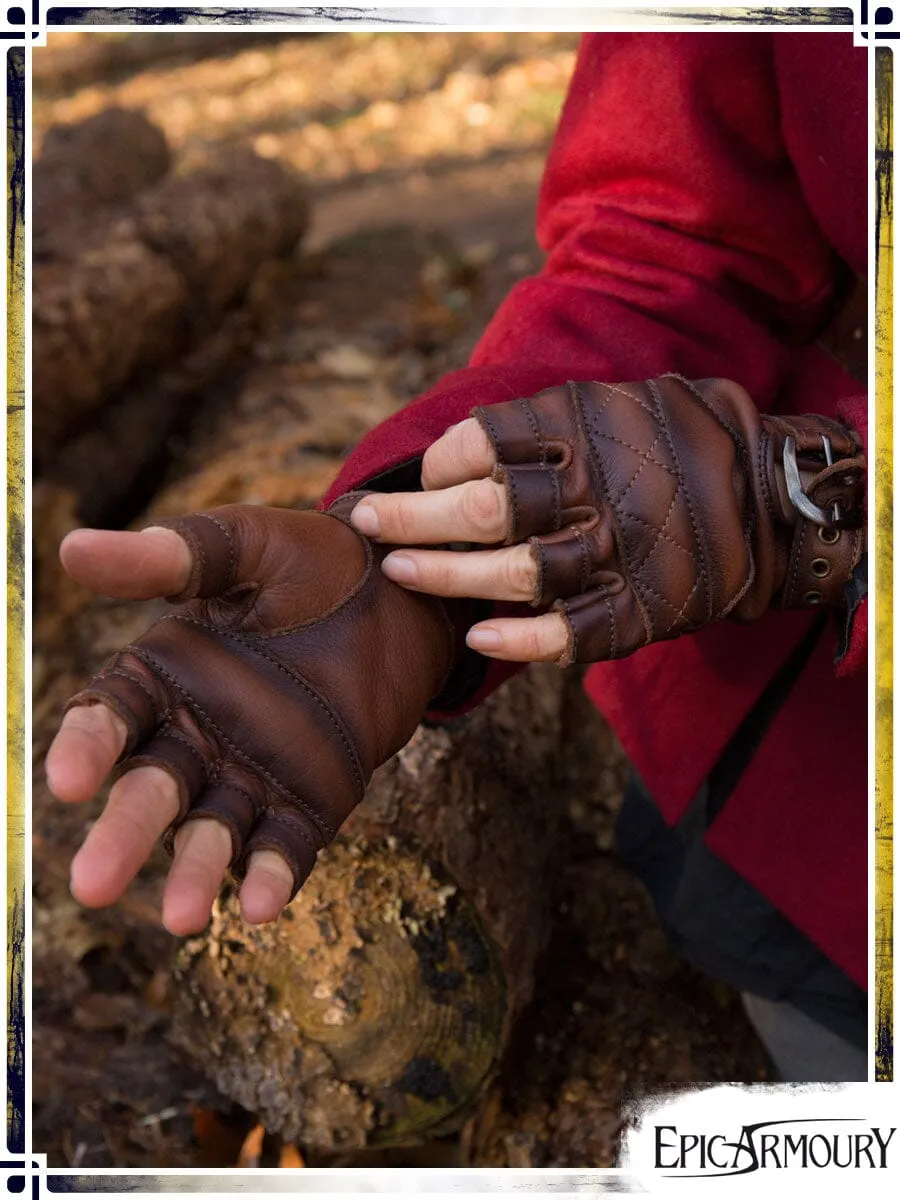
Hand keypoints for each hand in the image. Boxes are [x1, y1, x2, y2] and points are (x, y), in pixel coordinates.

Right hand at [46, 503, 452, 934]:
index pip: (111, 717)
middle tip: (92, 885)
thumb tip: (73, 546)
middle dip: (125, 834)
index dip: (86, 748)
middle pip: (152, 790)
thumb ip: (172, 556)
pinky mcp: (312, 798)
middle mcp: (198, 733)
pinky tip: (262, 905)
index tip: (68, 781)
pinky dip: (274, 873)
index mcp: (166, 673)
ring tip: (185, 917)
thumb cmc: (313, 559)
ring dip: (198, 872)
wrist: (403, 590)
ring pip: (215, 830)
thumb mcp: (244, 546)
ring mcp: (254, 771)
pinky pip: (287, 843)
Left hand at [351, 375, 864, 664]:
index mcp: (586, 428)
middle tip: (364, 523)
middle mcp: (597, 489)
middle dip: (409, 519)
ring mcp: (619, 554)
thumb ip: (546, 423)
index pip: (482, 444)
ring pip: (513, 573)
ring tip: (395, 572)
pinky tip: (475, 639)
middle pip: (482, 510)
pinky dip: (518, 641)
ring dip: (444, 576)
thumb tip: (457, 451)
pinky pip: (569, 633)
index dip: (435, 464)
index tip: (416, 477)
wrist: (774, 499)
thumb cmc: (674, 445)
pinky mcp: (640, 610)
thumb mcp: (617, 403)